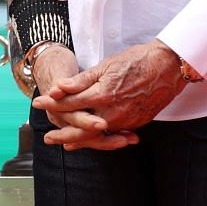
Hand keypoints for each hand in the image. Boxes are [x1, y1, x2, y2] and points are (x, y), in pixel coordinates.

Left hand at [33, 40, 188, 151]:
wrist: (168, 67)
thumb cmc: (136, 61)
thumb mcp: (105, 66)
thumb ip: (81, 81)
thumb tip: (58, 88)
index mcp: (103, 94)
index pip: (70, 103)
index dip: (52, 104)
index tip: (38, 103)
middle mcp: (113, 111)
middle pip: (81, 128)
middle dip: (62, 134)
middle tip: (47, 138)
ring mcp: (126, 120)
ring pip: (97, 136)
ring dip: (80, 140)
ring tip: (65, 144)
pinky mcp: (136, 123)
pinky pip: (114, 135)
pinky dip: (100, 140)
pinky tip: (91, 141)